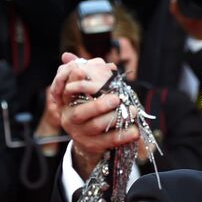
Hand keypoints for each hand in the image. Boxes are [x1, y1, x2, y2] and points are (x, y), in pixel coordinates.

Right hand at [50, 55, 141, 176]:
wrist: (88, 139)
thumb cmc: (90, 108)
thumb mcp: (85, 91)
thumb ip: (83, 74)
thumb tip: (69, 55)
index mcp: (67, 102)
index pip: (68, 90)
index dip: (74, 80)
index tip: (84, 71)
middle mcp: (70, 118)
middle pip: (81, 112)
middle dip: (99, 105)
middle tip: (117, 98)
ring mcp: (80, 134)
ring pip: (96, 126)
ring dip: (116, 118)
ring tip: (132, 111)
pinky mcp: (93, 145)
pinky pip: (109, 141)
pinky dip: (123, 136)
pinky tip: (134, 131)